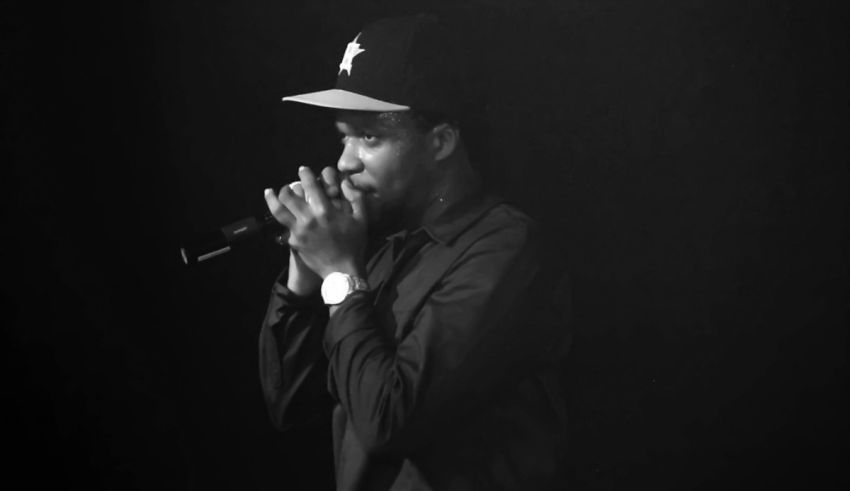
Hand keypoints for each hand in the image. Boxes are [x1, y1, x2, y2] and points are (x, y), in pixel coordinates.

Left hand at [265, 166, 367, 281]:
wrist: (342, 270)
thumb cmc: (354, 244)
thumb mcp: (361, 219)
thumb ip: (355, 197)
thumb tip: (346, 181)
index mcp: (324, 210)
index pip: (310, 185)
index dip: (305, 174)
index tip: (303, 169)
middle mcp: (308, 218)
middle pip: (288, 195)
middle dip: (286, 187)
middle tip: (288, 185)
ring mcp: (298, 231)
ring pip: (278, 210)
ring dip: (272, 199)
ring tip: (269, 193)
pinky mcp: (293, 242)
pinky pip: (283, 227)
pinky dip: (280, 220)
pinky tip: (279, 216)